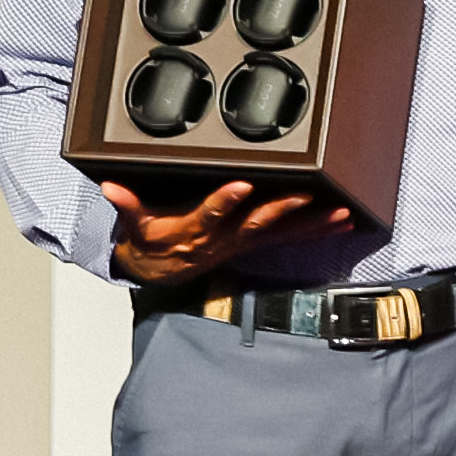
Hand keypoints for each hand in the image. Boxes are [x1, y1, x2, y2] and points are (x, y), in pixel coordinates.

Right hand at [101, 177, 324, 285]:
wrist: (162, 270)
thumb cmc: (152, 240)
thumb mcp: (134, 225)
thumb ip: (126, 205)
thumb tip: (111, 188)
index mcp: (195, 228)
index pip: (210, 213)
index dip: (225, 201)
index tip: (241, 185)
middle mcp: (224, 237)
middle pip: (256, 223)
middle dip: (283, 209)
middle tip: (308, 195)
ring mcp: (243, 241)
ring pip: (282, 231)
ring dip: (313, 224)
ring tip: (341, 213)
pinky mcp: (256, 242)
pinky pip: (291, 238)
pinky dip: (319, 231)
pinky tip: (344, 222)